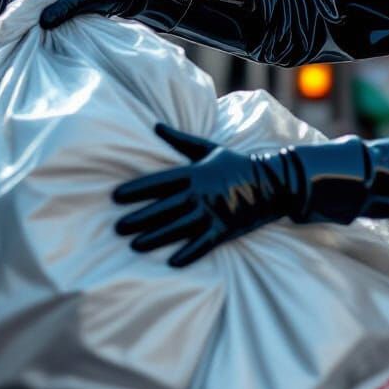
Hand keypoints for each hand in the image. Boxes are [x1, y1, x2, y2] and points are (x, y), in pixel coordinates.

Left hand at [112, 123, 295, 266]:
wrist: (273, 182)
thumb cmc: (236, 164)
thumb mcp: (209, 149)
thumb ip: (180, 140)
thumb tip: (155, 125)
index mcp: (195, 173)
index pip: (160, 182)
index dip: (136, 190)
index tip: (115, 197)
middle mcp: (201, 193)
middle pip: (164, 208)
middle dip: (139, 218)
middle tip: (117, 228)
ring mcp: (213, 213)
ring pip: (179, 228)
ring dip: (155, 238)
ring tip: (134, 245)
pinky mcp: (225, 230)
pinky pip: (203, 244)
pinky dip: (189, 254)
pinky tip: (171, 262)